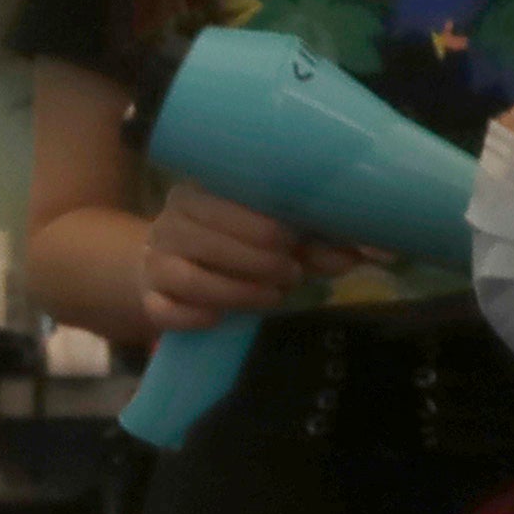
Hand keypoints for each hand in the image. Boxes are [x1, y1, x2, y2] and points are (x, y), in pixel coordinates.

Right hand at [137, 183, 344, 331]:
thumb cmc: (231, 244)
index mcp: (195, 195)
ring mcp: (155, 265)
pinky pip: (165, 311)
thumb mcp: (270, 237)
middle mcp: (168, 225)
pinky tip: (222, 318)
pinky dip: (196, 316)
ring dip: (237, 292)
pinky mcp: (149, 301)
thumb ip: (313, 242)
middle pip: (209, 242)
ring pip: (190, 280)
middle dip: (258, 261)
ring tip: (272, 296)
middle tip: (292, 273)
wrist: (169, 267)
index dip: (264, 226)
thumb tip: (364, 253)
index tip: (294, 240)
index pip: (224, 203)